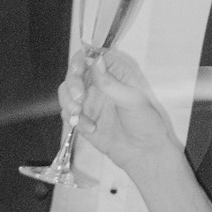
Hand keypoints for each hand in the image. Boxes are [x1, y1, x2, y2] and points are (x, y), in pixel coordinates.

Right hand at [64, 50, 177, 178]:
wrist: (144, 153)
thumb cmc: (146, 124)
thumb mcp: (132, 101)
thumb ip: (111, 83)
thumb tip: (96, 60)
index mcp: (114, 74)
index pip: (91, 58)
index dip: (81, 60)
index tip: (78, 69)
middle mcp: (99, 85)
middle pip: (74, 74)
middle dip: (72, 84)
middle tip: (79, 98)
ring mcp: (89, 102)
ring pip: (66, 92)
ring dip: (68, 102)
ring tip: (78, 114)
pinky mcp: (82, 119)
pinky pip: (68, 114)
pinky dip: (75, 120)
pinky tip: (91, 129)